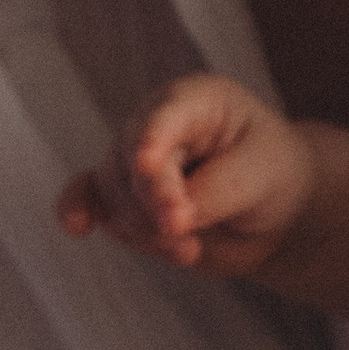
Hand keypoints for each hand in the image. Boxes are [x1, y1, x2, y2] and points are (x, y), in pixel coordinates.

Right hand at [58, 74, 314, 273]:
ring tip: (190, 249)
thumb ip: (217, 191)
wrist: (270, 210)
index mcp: (197, 100)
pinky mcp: (123, 199)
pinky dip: (79, 210)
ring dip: (146, 228)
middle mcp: (157, 125)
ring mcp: (135, 162)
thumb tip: (172, 219)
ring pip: (114, 191)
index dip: (154, 136)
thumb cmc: (271, 174)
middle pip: (134, 160)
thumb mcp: (263, 176)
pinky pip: (89, 200)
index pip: (168, 114)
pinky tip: (77, 226)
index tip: (146, 162)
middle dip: (154, 198)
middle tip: (180, 227)